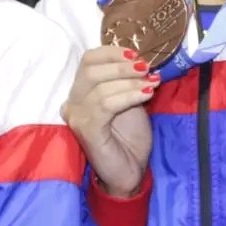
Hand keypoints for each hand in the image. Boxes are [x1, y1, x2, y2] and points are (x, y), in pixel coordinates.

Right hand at [61, 46, 156, 197]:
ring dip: (130, 81)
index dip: (112, 52)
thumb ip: (128, 81)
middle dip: (123, 66)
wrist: (130, 173)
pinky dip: (128, 95)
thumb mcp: (130, 101)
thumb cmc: (129, 138)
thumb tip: (142, 60)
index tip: (136, 54)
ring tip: (152, 83)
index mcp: (81, 91)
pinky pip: (106, 104)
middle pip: (91, 70)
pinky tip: (147, 95)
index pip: (88, 60)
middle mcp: (73, 102)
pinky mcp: (86, 130)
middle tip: (147, 69)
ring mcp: (77, 116)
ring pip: (100, 87)